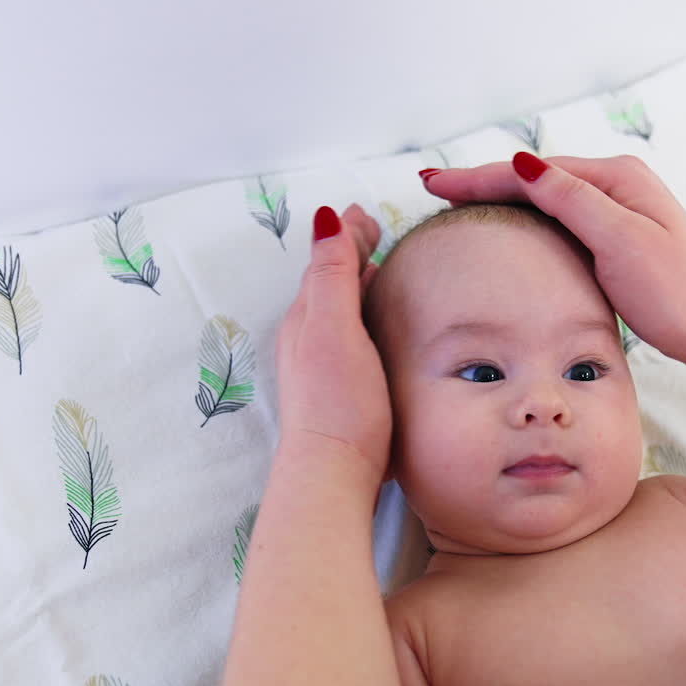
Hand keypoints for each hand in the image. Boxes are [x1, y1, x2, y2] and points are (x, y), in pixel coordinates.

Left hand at [273, 204, 389, 487]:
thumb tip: (326, 218)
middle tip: (373, 231)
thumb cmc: (338, 403)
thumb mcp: (334, 328)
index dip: (346, 235)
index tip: (366, 214)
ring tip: (377, 271)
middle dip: (349, 253)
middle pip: (328, 281)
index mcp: (308, 317)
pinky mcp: (339, 391)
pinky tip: (377, 329)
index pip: (326, 260)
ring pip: (337, 310)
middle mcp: (308, 338)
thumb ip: (331, 273)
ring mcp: (321, 366)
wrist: (333, 472)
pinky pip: (349, 337)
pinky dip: (361, 316)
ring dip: (354, 284)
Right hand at [421, 154, 685, 368]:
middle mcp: (614, 185)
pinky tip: (505, 228)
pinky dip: (523, 219)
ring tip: (456, 201)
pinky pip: (557, 219)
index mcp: (614, 177)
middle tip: (431, 188)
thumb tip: (523, 164)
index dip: (479, 177)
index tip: (434, 183)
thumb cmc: (677, 290)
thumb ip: (572, 201)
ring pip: (543, 198)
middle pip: (534, 178)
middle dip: (482, 182)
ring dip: (499, 198)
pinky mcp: (615, 238)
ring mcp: (615, 211)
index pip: (531, 171)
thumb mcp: (620, 241)